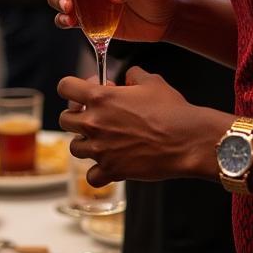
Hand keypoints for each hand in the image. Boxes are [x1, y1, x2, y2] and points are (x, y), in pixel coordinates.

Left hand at [57, 68, 222, 184]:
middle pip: (65, 119)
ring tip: (103, 140)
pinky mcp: (113, 170)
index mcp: (100, 97)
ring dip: (85, 143)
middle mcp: (94, 123)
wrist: (188, 140)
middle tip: (98, 116)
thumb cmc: (171, 110)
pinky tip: (110, 164)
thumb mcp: (151, 81)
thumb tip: (129, 77)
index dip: (73, 87)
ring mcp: (101, 149)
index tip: (88, 91)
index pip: (64, 86)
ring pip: (74, 148)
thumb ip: (133, 75)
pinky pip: (91, 176)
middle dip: (78, 115)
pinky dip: (98, 172)